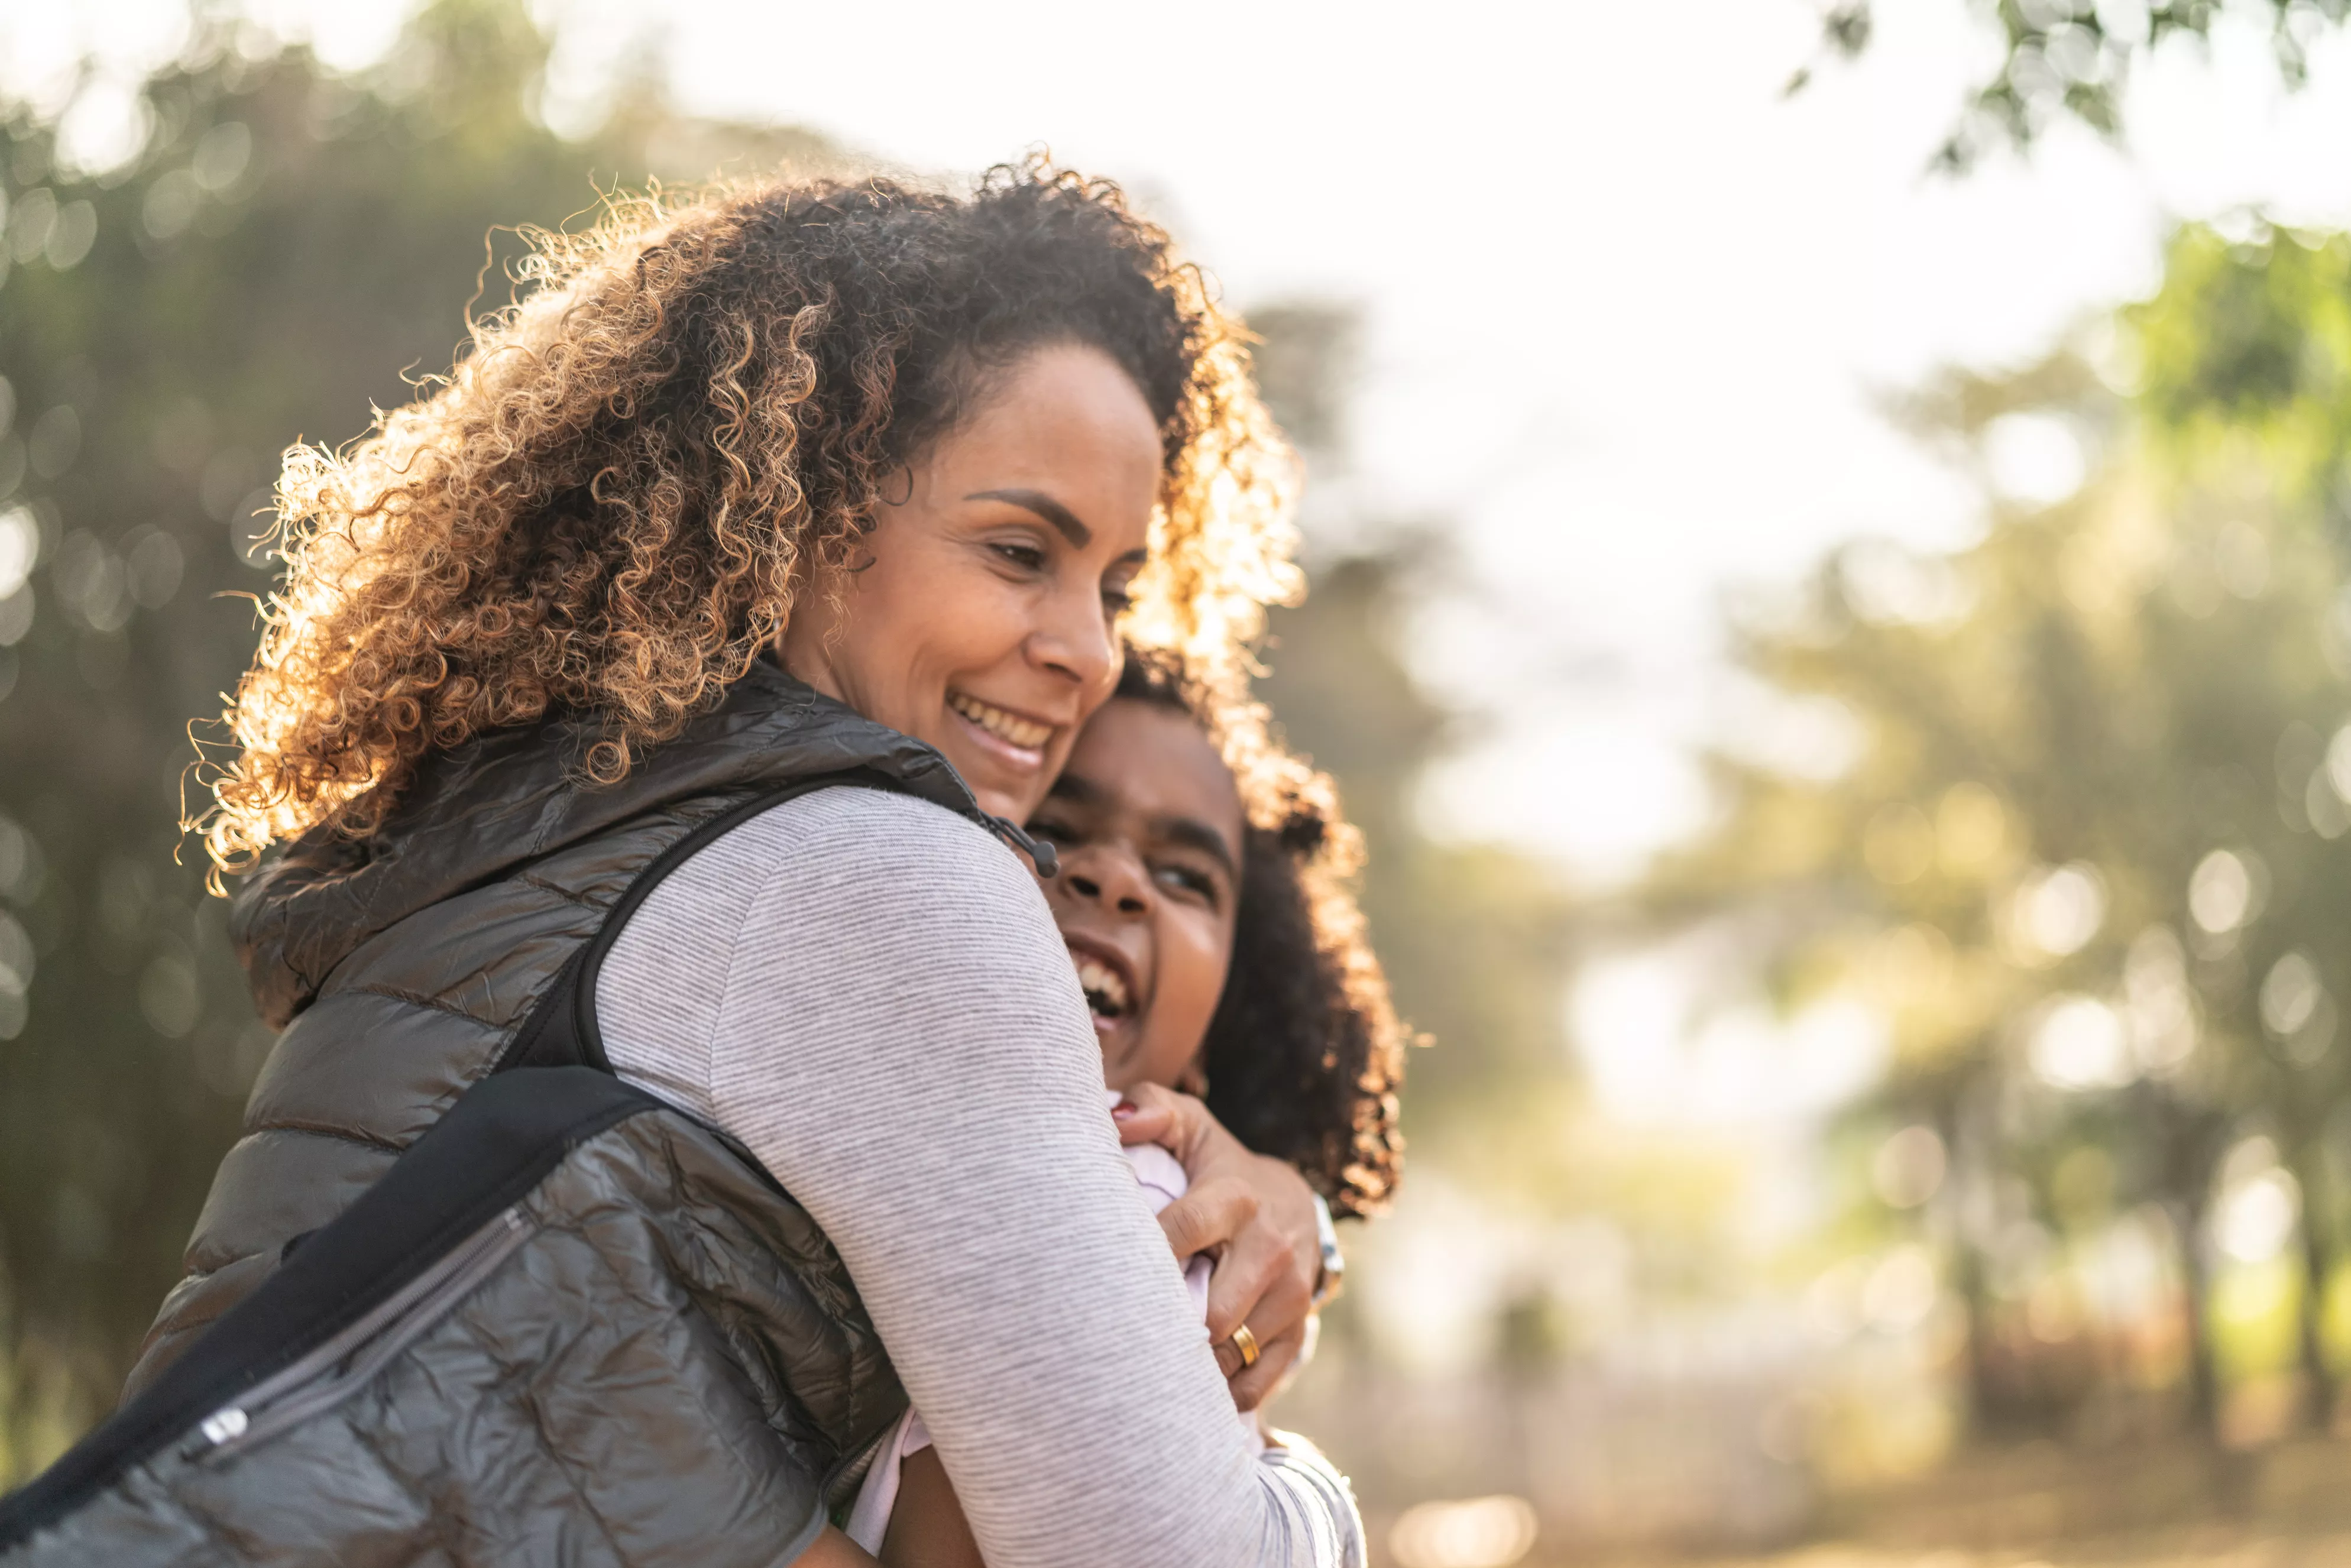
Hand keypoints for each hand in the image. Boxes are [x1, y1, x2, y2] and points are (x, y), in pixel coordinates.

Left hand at [1115, 1083, 1319, 1412]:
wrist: (1293, 1200)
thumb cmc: (1218, 1165)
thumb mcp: (1190, 1126)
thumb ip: (1151, 1110)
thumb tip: (1116, 1119)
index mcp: (1236, 1199)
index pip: (1182, 1232)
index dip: (1145, 1258)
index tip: (1108, 1273)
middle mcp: (1270, 1250)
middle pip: (1212, 1313)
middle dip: (1170, 1325)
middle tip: (1130, 1325)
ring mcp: (1290, 1295)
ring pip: (1232, 1352)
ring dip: (1192, 1360)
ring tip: (1156, 1350)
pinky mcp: (1297, 1329)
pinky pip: (1256, 1379)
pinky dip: (1221, 1389)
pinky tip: (1191, 1379)